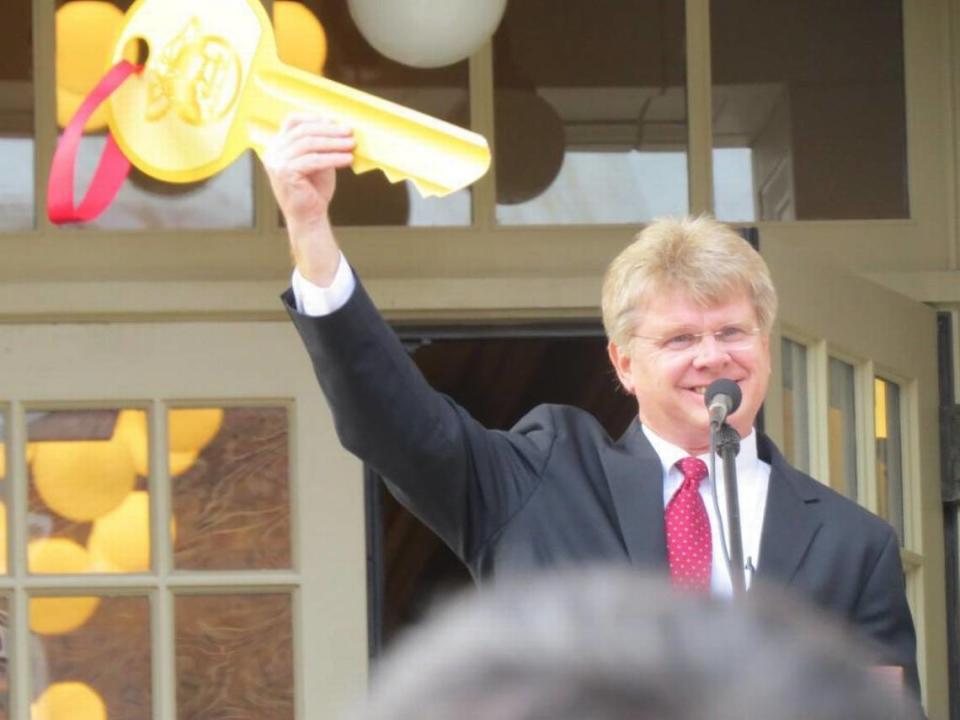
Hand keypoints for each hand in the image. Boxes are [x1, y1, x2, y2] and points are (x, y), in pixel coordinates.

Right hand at [263, 115, 355, 284]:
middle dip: (329, 131)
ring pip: (309, 144)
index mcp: (278, 146)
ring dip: (334, 143)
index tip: (335, 121)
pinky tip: (348, 160)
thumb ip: (321, 144)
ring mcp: (276, 162)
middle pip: (303, 131)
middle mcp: (273, 152)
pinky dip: (333, 158)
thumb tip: (335, 124)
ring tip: (352, 144)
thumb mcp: (318, 162)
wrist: (308, 218)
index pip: (292, 121)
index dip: (314, 118)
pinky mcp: (285, 173)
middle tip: (349, 132)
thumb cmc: (314, 191)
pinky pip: (314, 160)